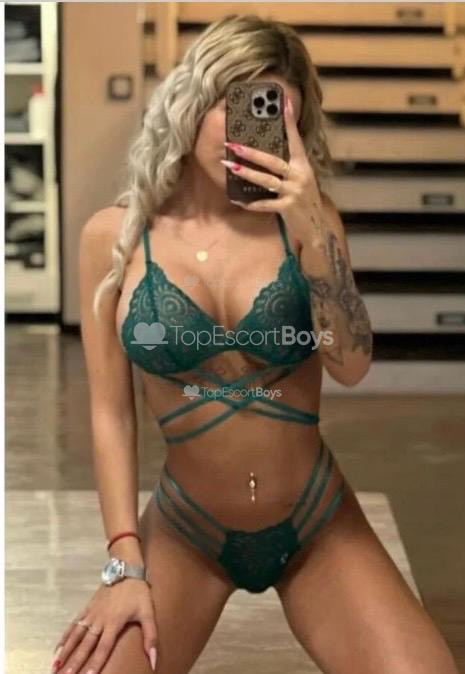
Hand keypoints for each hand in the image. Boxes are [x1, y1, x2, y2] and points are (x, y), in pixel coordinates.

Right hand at [51, 579, 157, 672]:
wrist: (126, 569)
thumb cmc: (138, 593)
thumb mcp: (148, 613)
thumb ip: (151, 638)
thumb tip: (154, 661)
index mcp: (114, 623)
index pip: (103, 648)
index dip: (95, 663)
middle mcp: (99, 620)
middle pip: (85, 644)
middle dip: (74, 661)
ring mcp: (91, 613)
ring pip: (75, 635)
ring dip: (65, 651)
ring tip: (54, 666)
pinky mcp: (87, 607)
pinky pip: (74, 624)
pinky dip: (64, 637)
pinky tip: (57, 648)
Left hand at [222, 94, 324, 244]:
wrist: (316, 227)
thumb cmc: (304, 202)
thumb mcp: (301, 180)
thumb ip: (289, 167)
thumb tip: (268, 154)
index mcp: (303, 166)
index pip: (295, 140)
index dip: (289, 122)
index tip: (284, 103)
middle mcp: (300, 176)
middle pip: (273, 160)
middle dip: (251, 152)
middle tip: (233, 144)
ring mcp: (294, 192)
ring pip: (266, 180)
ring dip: (247, 173)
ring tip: (231, 167)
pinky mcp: (288, 208)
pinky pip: (265, 204)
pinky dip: (252, 203)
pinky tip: (239, 200)